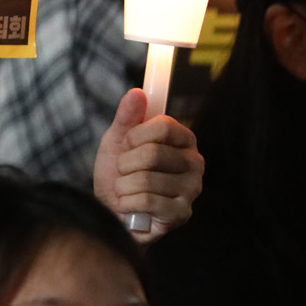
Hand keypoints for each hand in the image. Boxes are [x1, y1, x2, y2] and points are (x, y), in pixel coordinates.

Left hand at [92, 89, 203, 241]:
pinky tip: (128, 206)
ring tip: (125, 190)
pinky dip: (127, 203)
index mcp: (183, 140)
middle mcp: (194, 163)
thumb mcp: (117, 141)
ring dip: (123, 186)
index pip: (163, 125)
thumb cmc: (118, 174)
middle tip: (123, 173)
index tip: (126, 144)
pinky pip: (147, 201)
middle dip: (125, 164)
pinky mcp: (182, 213)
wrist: (111, 211)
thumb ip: (127, 117)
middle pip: (153, 153)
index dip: (135, 135)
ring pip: (147, 179)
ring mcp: (192, 190)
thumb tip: (137, 92)